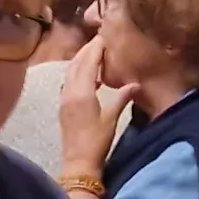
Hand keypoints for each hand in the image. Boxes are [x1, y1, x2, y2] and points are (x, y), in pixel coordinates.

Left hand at [57, 37, 119, 173]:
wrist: (78, 163)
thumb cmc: (96, 141)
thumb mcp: (111, 118)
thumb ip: (122, 97)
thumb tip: (135, 83)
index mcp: (81, 92)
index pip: (88, 62)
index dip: (96, 48)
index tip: (105, 36)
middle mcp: (69, 91)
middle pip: (76, 63)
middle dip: (87, 50)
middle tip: (100, 40)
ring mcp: (64, 98)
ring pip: (70, 71)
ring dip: (81, 59)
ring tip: (94, 52)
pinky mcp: (63, 106)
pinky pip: (69, 81)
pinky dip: (77, 72)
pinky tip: (88, 75)